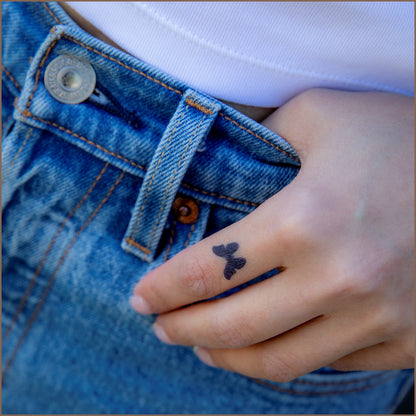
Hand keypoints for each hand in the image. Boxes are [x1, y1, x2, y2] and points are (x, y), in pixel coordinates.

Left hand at [131, 89, 413, 381]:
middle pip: (235, 326)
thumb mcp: (319, 116)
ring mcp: (378, 316)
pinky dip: (287, 359)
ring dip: (230, 359)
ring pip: (281, 362)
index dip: (165, 289)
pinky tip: (268, 345)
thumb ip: (262, 137)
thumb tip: (223, 163)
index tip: (141, 298)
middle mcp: (340, 278)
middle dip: (185, 331)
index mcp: (307, 219)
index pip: (209, 269)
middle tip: (161, 327)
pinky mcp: (406, 336)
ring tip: (203, 348)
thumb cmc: (397, 135)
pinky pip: (331, 364)